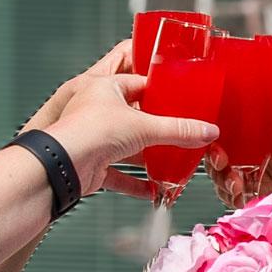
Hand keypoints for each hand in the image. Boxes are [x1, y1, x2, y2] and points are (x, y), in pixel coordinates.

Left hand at [30, 51, 216, 198]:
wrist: (65, 163)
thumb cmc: (91, 130)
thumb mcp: (145, 126)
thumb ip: (179, 130)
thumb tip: (206, 131)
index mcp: (105, 88)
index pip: (138, 82)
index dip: (159, 89)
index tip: (178, 96)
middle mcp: (97, 110)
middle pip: (133, 116)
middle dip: (154, 125)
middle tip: (177, 128)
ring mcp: (94, 138)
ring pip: (126, 146)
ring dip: (146, 155)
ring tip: (169, 159)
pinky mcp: (92, 163)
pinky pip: (118, 173)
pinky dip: (134, 182)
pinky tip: (151, 189)